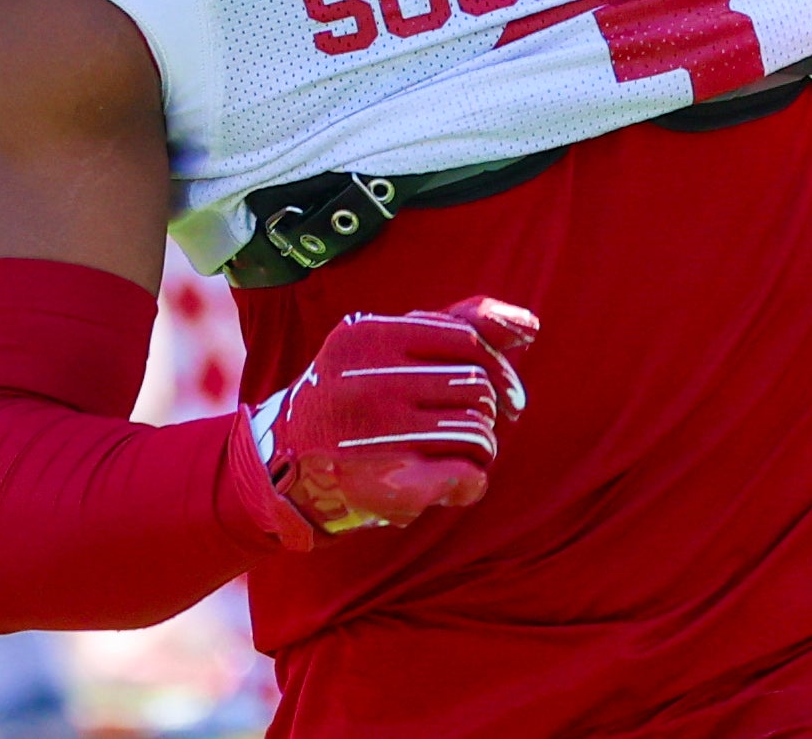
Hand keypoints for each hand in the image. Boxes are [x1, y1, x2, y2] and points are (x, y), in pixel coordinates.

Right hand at [241, 297, 534, 538]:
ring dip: (481, 449)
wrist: (284, 465)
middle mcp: (369, 383)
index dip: (497, 368)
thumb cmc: (351, 395)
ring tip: (459, 456)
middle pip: (477, 388)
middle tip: (467, 428)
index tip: (504, 395)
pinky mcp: (393, 487)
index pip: (468, 342)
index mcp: (368, 337)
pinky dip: (473, 482)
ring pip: (478, 433)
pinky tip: (454, 483)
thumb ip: (456, 325)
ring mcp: (380, 436)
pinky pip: (470, 477)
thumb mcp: (386, 345)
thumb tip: (527, 324)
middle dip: (485, 412)